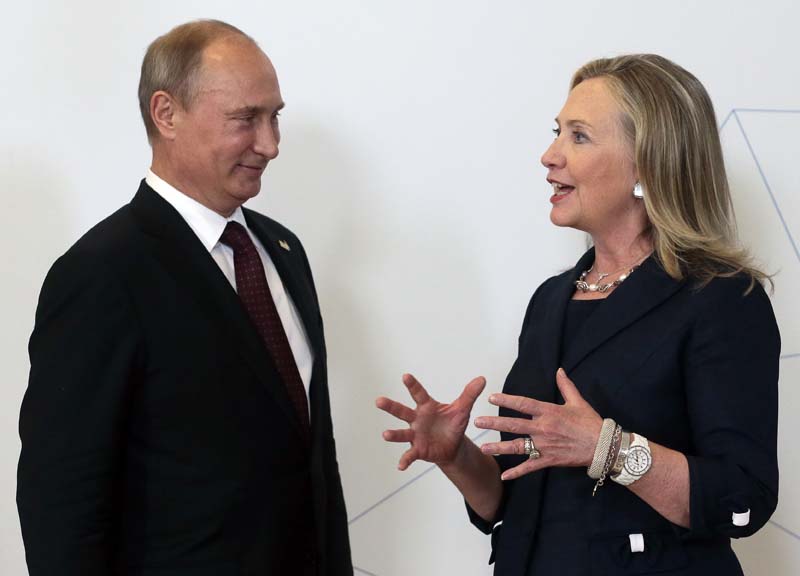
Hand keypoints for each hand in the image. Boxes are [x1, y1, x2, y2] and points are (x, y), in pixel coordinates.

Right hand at [376, 373, 485, 469]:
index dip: (412, 385)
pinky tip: (401, 466)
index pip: (419, 394)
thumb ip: (470, 394)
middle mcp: (417, 419)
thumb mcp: (463, 409)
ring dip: (393, 434)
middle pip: (401, 411)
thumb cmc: (453, 423)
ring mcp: (415, 434)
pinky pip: (409, 455)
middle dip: (390, 406)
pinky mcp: (418, 449)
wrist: (453, 445)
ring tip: (385, 435)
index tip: (405, 376)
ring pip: (401, 433)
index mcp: (427, 406)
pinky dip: (405, 460)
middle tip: (379, 401)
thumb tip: (482, 379)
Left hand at [475, 368, 602, 480]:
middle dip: (494, 423)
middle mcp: (543, 428)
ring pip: (517, 446)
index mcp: (549, 412)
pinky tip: (503, 475)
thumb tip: (559, 370)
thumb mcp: (578, 401)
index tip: (492, 397)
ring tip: (483, 447)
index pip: (523, 404)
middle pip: (514, 425)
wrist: (603, 446)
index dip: (507, 400)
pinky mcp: (549, 459)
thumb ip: (566, 386)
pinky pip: (530, 466)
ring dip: (499, 447)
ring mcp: (545, 445)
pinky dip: (516, 471)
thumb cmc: (590, 422)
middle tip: (478, 423)